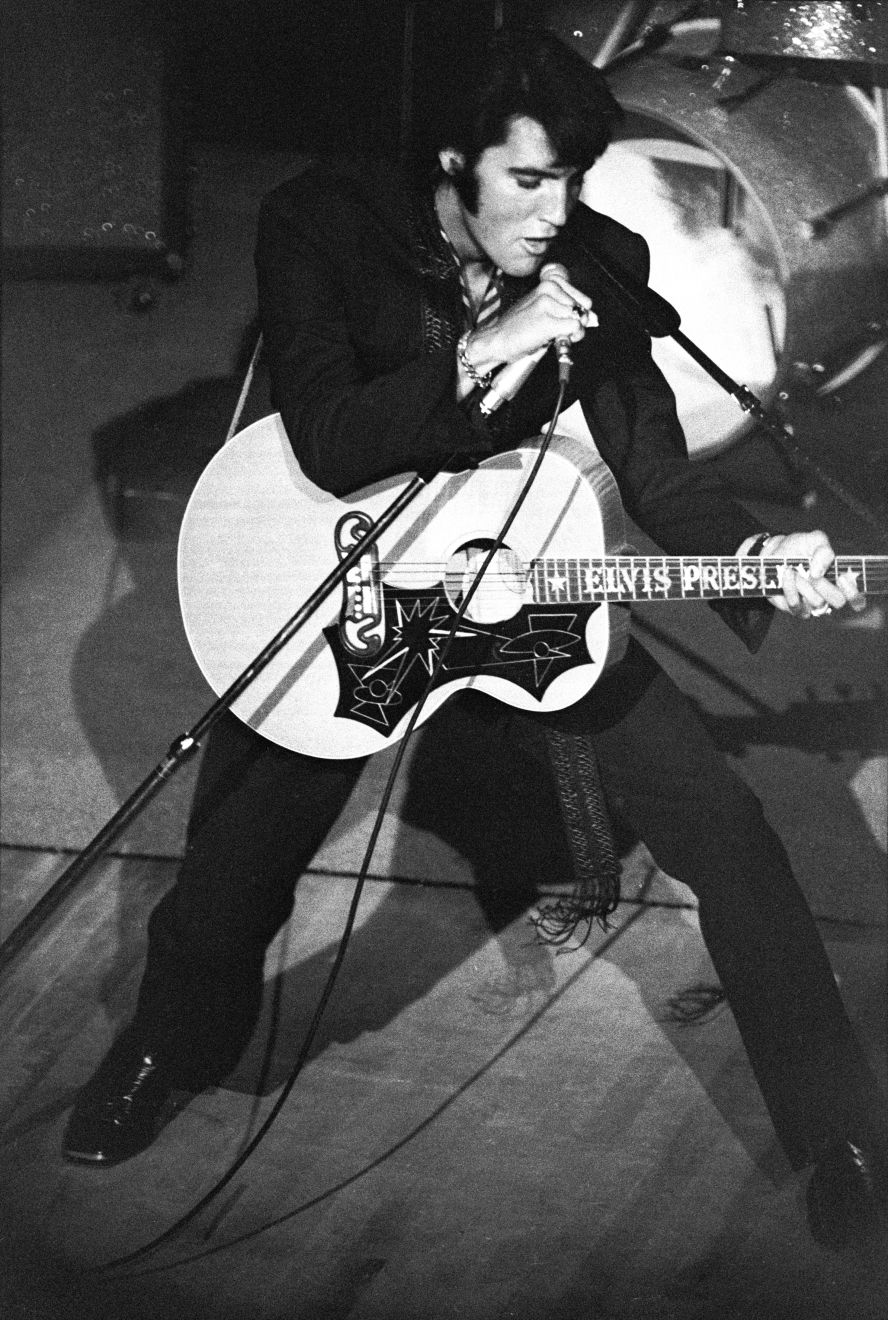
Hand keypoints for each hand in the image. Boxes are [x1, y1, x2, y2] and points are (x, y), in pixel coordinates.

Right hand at [469, 263, 595, 369]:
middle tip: (555, 329)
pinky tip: (555, 338)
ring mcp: (548, 304)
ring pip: (579, 318)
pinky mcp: (548, 321)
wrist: (496, 339)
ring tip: (550, 333)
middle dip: (574, 321)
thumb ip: (565, 307)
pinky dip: (570, 337)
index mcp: (547, 283)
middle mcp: (549, 289)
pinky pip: (575, 328)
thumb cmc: (516, 326)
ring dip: (571, 331)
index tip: (563, 318)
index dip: (576, 312)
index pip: (581, 297)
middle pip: (582, 308)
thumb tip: (591, 316)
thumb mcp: (540, 306)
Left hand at [763, 530, 866, 616]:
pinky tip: (786, 574)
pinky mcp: (795, 608)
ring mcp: (812, 605)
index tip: (842, 577)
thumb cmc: (801, 547)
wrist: (776, 551)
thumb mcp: (815, 540)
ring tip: (794, 569)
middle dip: (824, 585)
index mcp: (840, 581)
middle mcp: (829, 596)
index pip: (857, 598)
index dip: (854, 592)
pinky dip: (790, 587)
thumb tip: (819, 571)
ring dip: (804, 583)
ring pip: (816, 602)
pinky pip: (796, 604)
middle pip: (838, 601)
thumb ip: (824, 551)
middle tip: (813, 573)